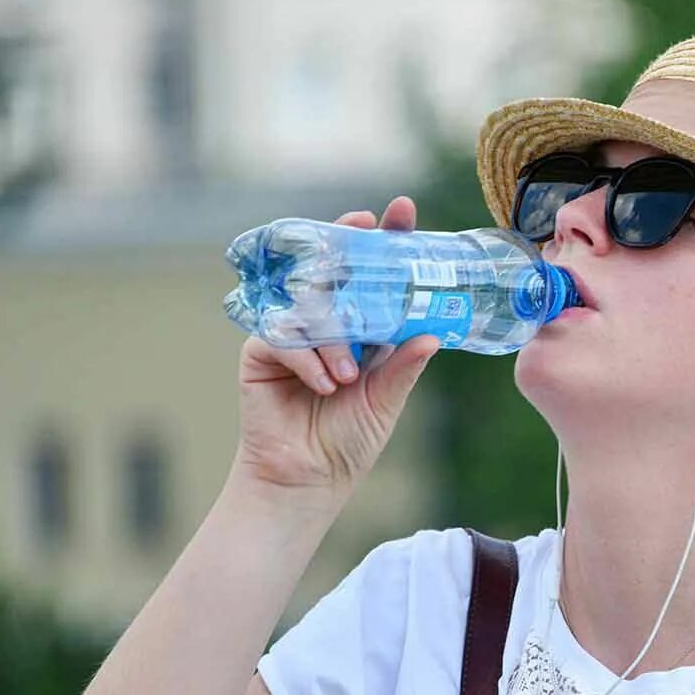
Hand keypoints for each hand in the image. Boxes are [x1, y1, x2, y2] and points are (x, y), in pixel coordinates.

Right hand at [230, 197, 439, 498]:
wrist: (308, 481)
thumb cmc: (348, 441)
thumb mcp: (386, 400)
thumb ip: (403, 365)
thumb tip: (433, 334)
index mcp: (360, 329)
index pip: (372, 276)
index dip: (384, 242)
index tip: (401, 213)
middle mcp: (325, 324)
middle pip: (333, 269)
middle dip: (350, 244)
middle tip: (366, 226)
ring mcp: (291, 334)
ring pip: (308, 302)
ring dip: (333, 335)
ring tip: (349, 377)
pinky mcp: (260, 353)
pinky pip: (282, 336)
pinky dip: (307, 359)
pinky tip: (324, 385)